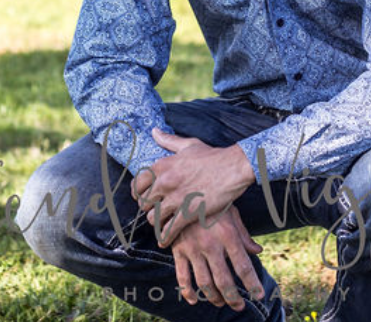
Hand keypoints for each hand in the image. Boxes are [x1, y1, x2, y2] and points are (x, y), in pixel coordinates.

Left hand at [131, 129, 254, 245]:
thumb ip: (168, 140)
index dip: (138, 192)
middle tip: (155, 210)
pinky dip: (164, 237)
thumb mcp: (188, 145)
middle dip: (147, 208)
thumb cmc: (212, 156)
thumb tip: (154, 131)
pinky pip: (168, 230)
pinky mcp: (188, 213)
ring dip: (155, 222)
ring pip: (152, 217)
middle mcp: (165, 182)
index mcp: (162, 166)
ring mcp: (176, 199)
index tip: (144, 196)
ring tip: (161, 223)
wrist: (233, 168)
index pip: (137, 184)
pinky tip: (165, 240)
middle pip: (143, 203)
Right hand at [171, 204, 265, 310]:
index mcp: (228, 235)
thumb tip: (258, 251)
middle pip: (224, 280)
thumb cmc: (212, 202)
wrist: (183, 189)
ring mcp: (192, 248)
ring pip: (204, 283)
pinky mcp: (178, 250)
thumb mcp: (232, 213)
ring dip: (214, 297)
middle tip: (239, 306)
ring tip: (221, 302)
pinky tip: (194, 300)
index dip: (252, 284)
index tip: (259, 295)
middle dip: (234, 298)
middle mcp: (211, 244)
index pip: (243, 266)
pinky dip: (187, 292)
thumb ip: (243, 235)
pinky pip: (182, 277)